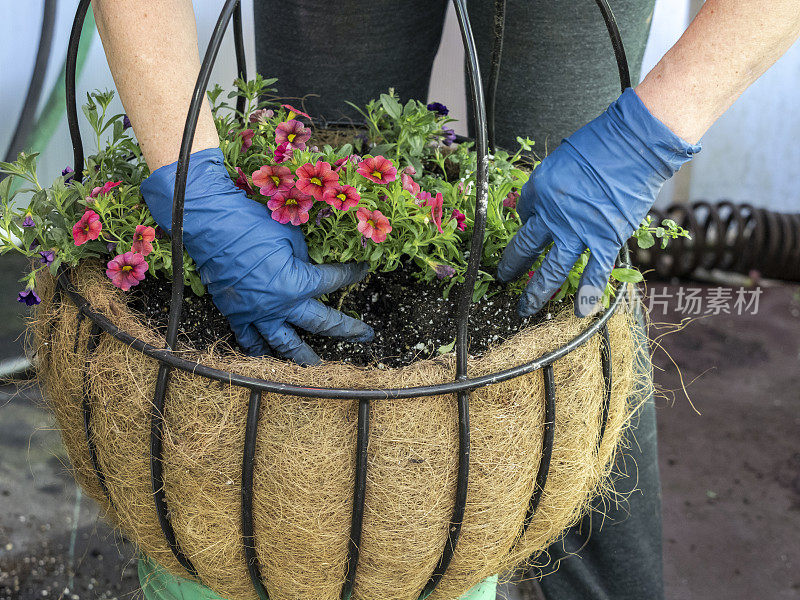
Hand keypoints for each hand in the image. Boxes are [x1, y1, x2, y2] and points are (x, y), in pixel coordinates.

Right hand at [140, 148, 372, 364]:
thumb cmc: (251, 225)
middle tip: (365, 336)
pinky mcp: (236, 315)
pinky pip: (250, 341)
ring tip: (319, 367)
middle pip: (322, 324)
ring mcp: (258, 314)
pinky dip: (260, 351)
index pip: (333, 281)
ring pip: (286, 345)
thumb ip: (304, 257)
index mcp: (298, 283)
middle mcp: (281, 306)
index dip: (351, 275)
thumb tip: (308, 266)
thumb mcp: (289, 236)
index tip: (362, 271)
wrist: (210, 226)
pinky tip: (270, 357)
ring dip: (305, 358)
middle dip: (348, 330)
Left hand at [497, 88, 700, 317]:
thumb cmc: (601, 145)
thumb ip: (549, 185)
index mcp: (539, 190)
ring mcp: (578, 231)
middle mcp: (552, 215)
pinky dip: (587, 294)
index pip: (524, 213)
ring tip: (525, 308)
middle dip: (512, 266)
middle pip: (526, 247)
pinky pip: (593, 273)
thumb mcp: (561, 159)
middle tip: (503, 279)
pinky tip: (580, 311)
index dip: (526, 221)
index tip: (528, 227)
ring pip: (552, 269)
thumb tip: (542, 203)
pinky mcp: (605, 239)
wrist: (635, 146)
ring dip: (537, 292)